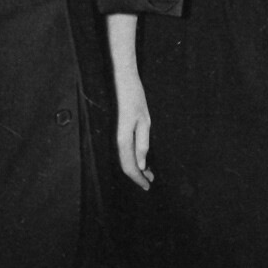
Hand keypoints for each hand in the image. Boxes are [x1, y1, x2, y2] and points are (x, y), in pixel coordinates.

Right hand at [116, 69, 152, 191]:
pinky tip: (141, 156)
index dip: (138, 179)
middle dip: (138, 174)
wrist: (123, 81)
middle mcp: (117, 139)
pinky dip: (132, 157)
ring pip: (124, 158)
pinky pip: (123, 149)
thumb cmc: (135, 98)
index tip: (148, 186)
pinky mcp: (118, 130)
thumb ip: (142, 144)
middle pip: (125, 164)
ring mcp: (116, 134)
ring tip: (148, 170)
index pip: (129, 167)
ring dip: (136, 166)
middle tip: (151, 178)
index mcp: (123, 139)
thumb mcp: (144, 121)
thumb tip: (141, 164)